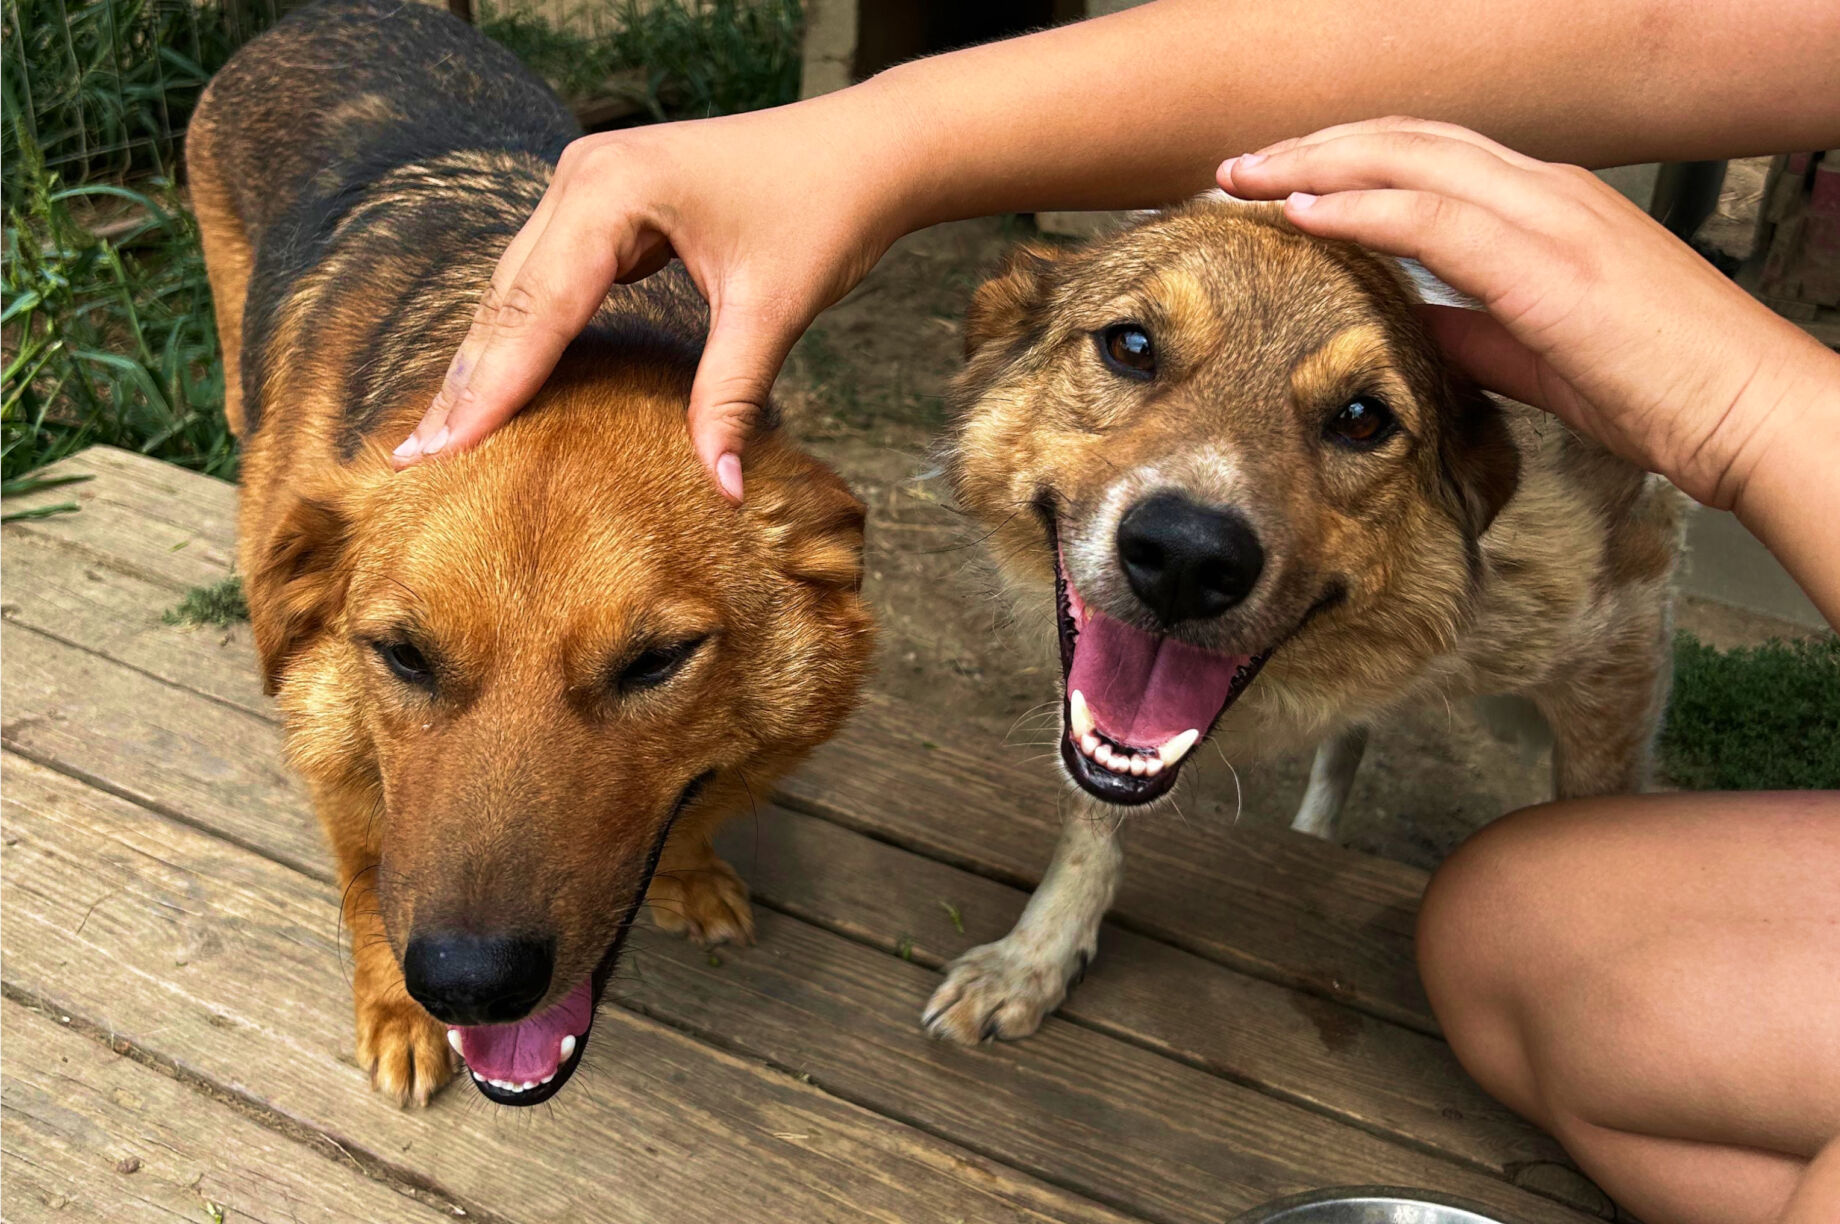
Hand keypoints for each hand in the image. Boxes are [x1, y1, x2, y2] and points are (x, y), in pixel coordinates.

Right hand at [393, 92, 912, 499]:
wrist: (863, 151)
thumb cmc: (824, 210)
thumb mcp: (775, 309)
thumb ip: (732, 397)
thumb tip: (722, 487)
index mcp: (614, 190)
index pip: (536, 306)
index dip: (491, 387)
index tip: (443, 451)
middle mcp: (585, 175)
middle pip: (508, 296)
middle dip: (466, 383)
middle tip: (412, 460)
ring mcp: (588, 182)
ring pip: (517, 285)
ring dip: (483, 361)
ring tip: (439, 437)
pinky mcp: (605, 201)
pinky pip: (545, 275)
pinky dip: (520, 333)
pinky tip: (498, 386)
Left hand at [1220, 117, 1838, 510]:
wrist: (1745, 410)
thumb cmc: (1663, 386)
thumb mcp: (1545, 350)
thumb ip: (1478, 327)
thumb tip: (1415, 323)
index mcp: (1549, 207)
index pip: (1430, 159)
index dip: (1350, 162)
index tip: (1283, 183)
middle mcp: (1547, 193)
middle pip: (1406, 141)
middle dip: (1315, 147)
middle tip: (1242, 165)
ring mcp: (1549, 219)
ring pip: (1408, 161)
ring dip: (1316, 166)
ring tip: (1248, 178)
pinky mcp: (1547, 264)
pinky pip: (1430, 217)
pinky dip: (1359, 209)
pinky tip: (1304, 214)